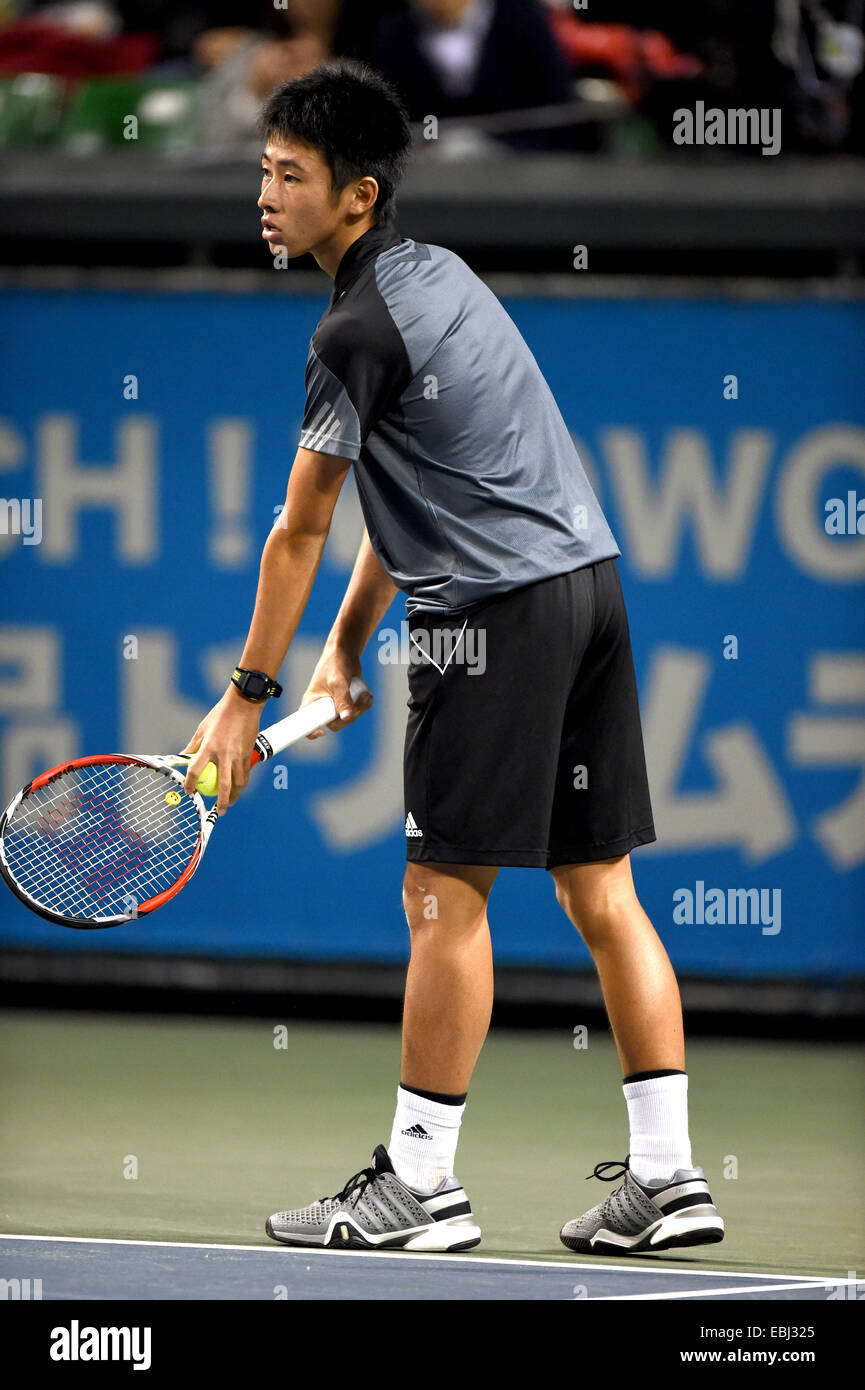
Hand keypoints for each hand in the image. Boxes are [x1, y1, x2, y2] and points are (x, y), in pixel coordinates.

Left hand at [181, 685, 262, 815]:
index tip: (189, 791)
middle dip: (221, 801)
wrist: (244, 705)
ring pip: (239, 782)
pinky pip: (246, 773)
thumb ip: (193, 746)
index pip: (195, 771)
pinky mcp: (248, 754)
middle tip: (219, 811)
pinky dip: (242, 783)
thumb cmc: (220, 715)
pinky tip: (239, 787)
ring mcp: (239, 755)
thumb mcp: (202, 729)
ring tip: (230, 802)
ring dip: (235, 795)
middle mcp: (224, 754)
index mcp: (209, 747)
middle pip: (223, 785)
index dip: (190, 784)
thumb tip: (183, 757)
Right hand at [302, 651, 372, 738]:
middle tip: (358, 703)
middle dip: (349, 716)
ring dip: (360, 709)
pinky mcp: (345, 703)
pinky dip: (363, 706)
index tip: (322, 732)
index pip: (306, 723)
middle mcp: (321, 707)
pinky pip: (355, 712)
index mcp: (312, 702)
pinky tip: (367, 696)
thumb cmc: (335, 663)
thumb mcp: (338, 681)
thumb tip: (347, 717)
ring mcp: (334, 705)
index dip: (312, 732)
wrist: (346, 653)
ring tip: (366, 696)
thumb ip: (343, 700)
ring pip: (348, 718)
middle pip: (335, 724)